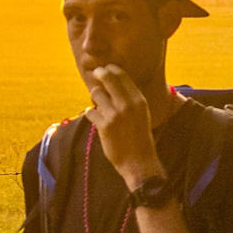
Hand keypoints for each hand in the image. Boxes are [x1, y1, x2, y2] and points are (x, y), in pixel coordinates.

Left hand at [88, 64, 162, 183]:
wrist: (139, 162)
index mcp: (139, 100)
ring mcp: (115, 115)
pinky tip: (98, 122)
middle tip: (96, 74)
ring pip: (95, 94)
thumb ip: (130, 99)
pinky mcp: (104, 126)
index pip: (121, 75)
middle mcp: (127, 104)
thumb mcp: (142, 114)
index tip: (105, 70)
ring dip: (95, 99)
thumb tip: (112, 81)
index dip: (110, 69)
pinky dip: (91, 116)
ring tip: (100, 108)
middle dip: (99, 74)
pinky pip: (90, 112)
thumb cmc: (139, 137)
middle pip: (107, 77)